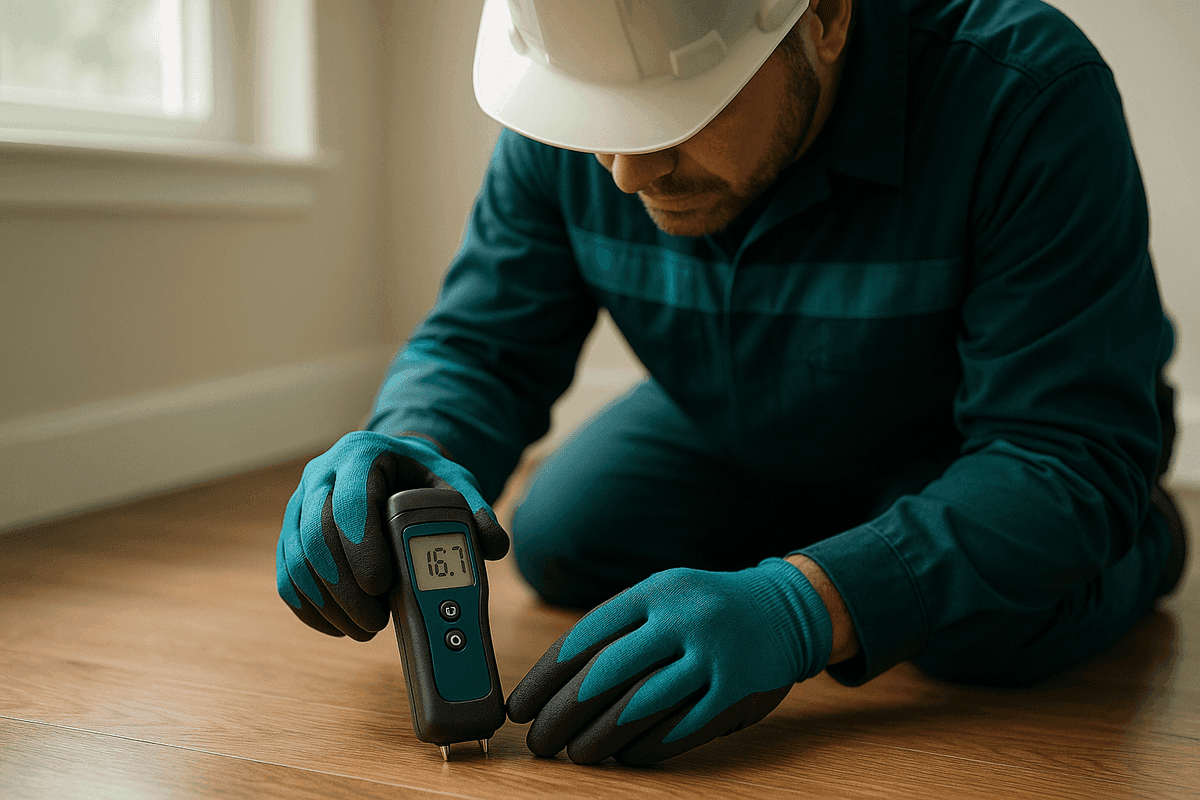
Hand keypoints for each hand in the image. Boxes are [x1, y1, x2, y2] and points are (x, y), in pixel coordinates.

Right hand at [275, 431, 508, 639]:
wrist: (390, 470)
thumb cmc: (421, 477)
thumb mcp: (453, 482)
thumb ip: (474, 510)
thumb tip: (495, 545)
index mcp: (361, 455)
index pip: (350, 500)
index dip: (361, 546)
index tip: (382, 584)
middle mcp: (321, 476)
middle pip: (317, 536)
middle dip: (346, 588)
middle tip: (377, 621)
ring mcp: (299, 507)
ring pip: (298, 561)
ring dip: (331, 605)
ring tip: (366, 629)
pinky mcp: (290, 537)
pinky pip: (288, 578)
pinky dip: (313, 610)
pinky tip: (341, 627)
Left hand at [506, 558, 832, 764]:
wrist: (783, 609)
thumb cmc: (702, 608)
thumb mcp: (662, 595)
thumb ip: (617, 628)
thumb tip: (554, 684)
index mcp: (654, 592)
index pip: (585, 637)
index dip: (546, 678)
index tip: (520, 707)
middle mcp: (682, 618)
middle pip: (606, 674)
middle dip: (563, 714)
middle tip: (540, 742)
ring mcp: (713, 655)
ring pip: (641, 706)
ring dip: (599, 737)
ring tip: (575, 754)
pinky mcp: (737, 690)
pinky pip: (683, 728)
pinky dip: (647, 747)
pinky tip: (625, 756)